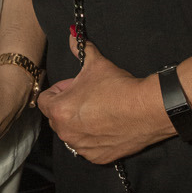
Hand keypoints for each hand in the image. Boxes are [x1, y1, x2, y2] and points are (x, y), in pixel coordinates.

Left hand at [39, 34, 170, 163]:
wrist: (146, 109)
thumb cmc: (118, 87)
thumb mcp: (96, 63)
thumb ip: (80, 49)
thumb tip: (72, 35)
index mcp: (59, 110)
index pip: (45, 100)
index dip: (59, 91)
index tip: (74, 87)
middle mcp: (66, 132)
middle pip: (57, 117)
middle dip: (68, 107)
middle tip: (89, 97)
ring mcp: (81, 147)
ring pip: (72, 133)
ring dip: (80, 124)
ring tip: (100, 111)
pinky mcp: (97, 157)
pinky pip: (88, 147)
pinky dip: (94, 138)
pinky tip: (108, 126)